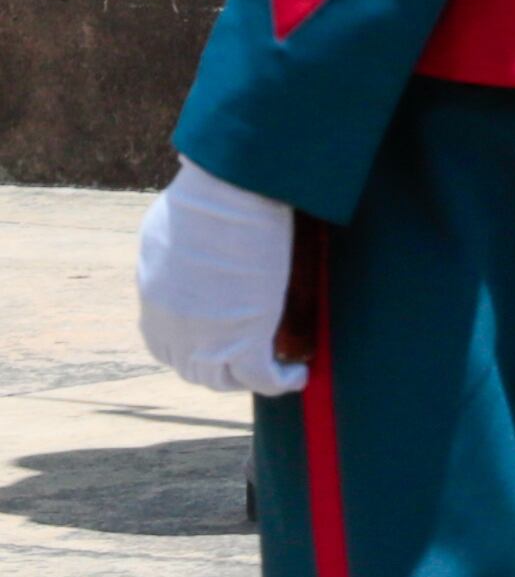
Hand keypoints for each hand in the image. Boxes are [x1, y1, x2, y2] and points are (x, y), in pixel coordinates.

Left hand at [136, 164, 305, 397]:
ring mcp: (204, 340)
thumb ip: (172, 250)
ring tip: (280, 368)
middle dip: (223, 369)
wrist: (228, 194)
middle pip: (195, 370)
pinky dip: (280, 381)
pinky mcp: (243, 340)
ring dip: (250, 378)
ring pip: (226, 380)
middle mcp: (172, 331)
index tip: (221, 340)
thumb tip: (188, 249)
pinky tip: (299, 374)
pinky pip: (261, 377)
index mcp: (153, 304)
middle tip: (256, 356)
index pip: (167, 347)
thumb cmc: (203, 197)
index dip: (193, 350)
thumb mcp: (168, 228)